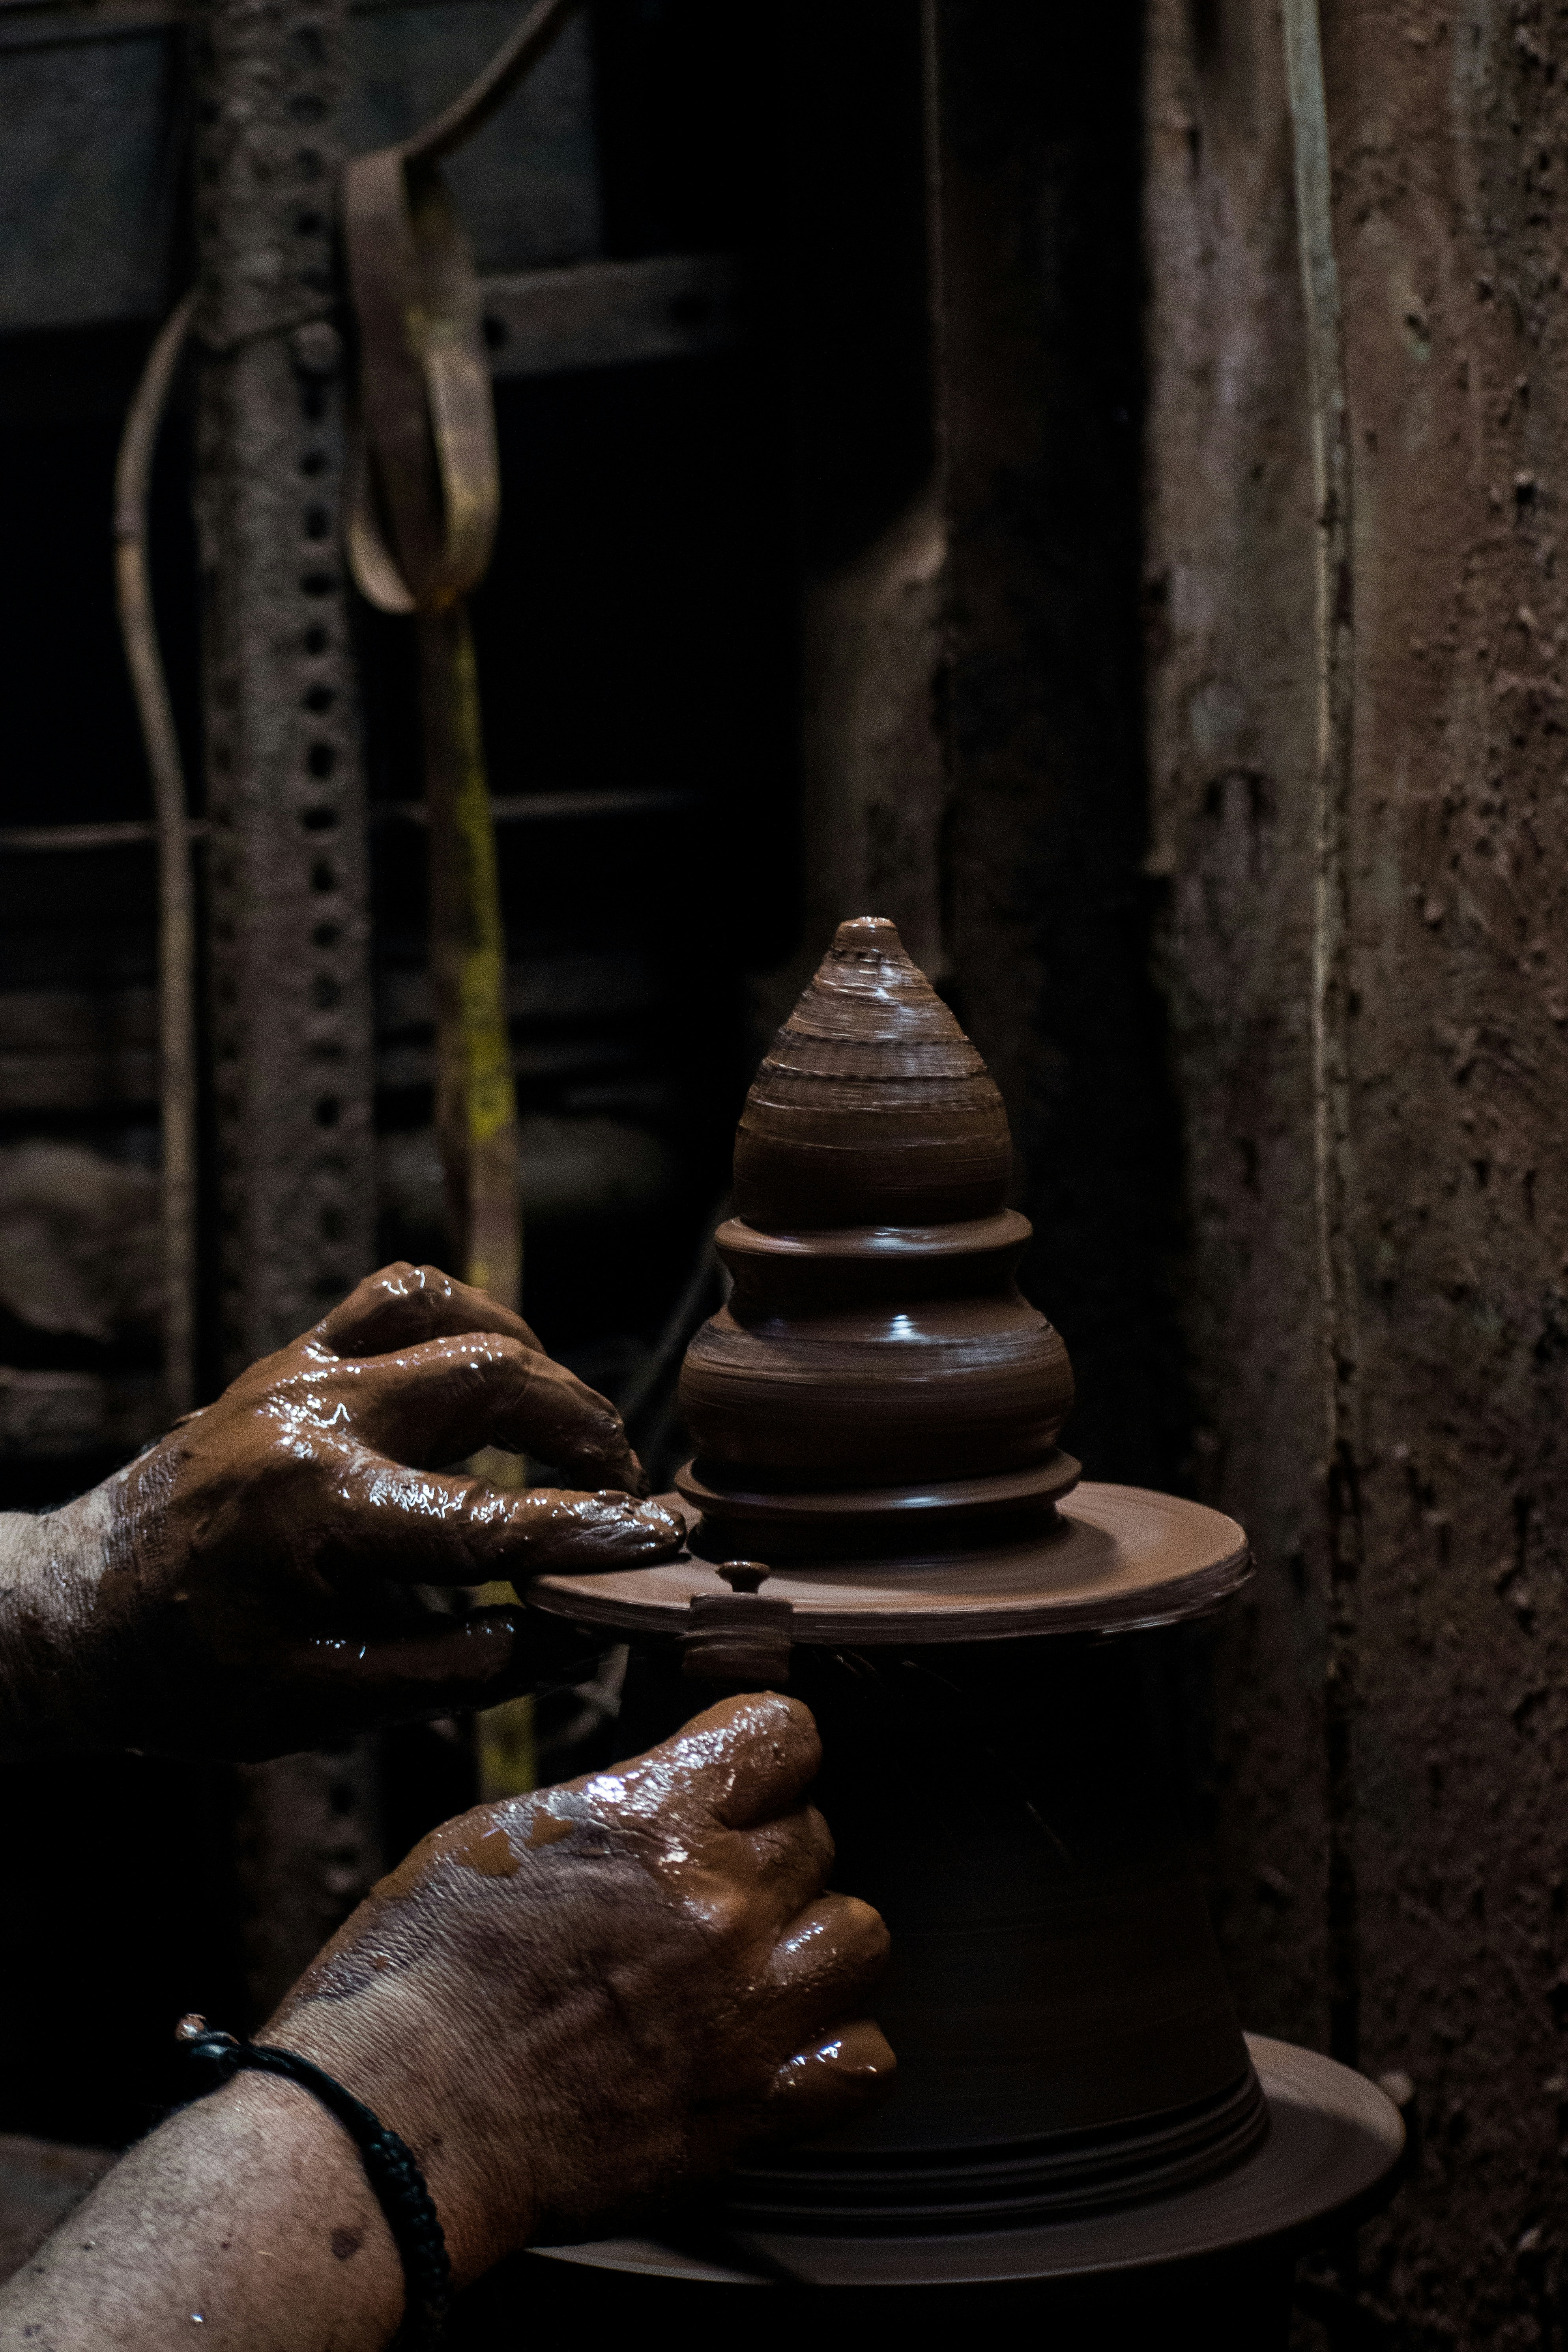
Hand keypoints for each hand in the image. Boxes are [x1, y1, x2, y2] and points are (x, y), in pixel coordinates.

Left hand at [4, 1262, 682, 1759]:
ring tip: (570, 1428)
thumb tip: (567, 1636)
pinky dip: (465, 1319)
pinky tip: (496, 1373)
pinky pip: (394, 1296)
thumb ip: (453, 1671)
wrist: (68, 1613)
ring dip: (531, 1358)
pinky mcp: (289, 1358)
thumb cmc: (185, 1674)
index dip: (590, 1533)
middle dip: (583, 1430)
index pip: (491, 1518)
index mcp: (316, 1513)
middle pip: (492, 1378)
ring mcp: (297, 1373)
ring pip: (449, 1309)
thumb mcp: (319, 1704)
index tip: (661, 1541)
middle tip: (622, 1492)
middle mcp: (311, 1418)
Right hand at [270, 1693, 893, 2281]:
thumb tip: (663, 1800)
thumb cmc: (420, 1970)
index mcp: (656, 1816)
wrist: (394, 2117)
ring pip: (859, 1941)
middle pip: (813, 1839)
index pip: (785, 1735)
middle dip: (763, 1858)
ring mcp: (743, 2011)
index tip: (733, 1778)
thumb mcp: (502, 1831)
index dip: (759, 1754)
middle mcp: (720, 1904)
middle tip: (698, 1899)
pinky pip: (862, 2064)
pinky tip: (775, 2055)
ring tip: (749, 1971)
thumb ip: (613, 1807)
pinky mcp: (748, 2111)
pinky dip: (831, 2058)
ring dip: (812, 1949)